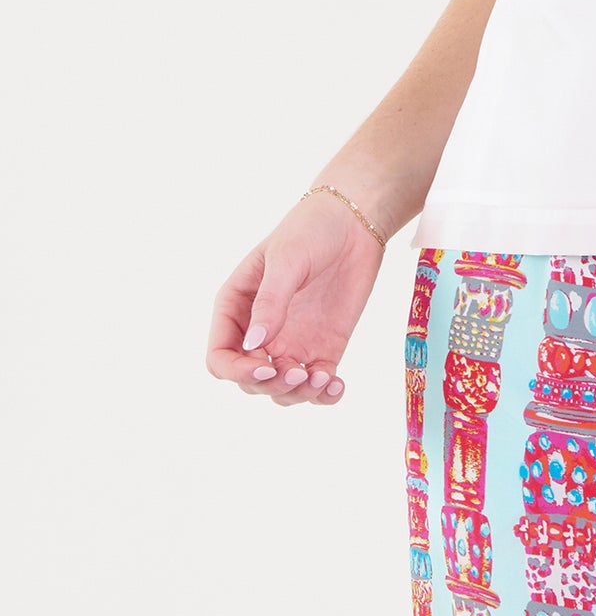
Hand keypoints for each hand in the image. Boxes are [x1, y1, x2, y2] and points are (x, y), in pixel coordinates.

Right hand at [206, 192, 385, 406]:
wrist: (355, 220)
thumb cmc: (311, 229)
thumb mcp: (287, 259)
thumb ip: (271, 301)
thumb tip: (255, 345)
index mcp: (236, 308)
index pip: (220, 357)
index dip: (237, 371)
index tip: (266, 367)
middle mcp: (260, 332)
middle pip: (249, 380)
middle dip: (270, 385)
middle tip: (298, 373)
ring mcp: (291, 342)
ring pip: (281, 390)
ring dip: (297, 395)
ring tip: (322, 378)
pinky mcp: (323, 346)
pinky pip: (317, 383)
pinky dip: (324, 394)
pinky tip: (336, 386)